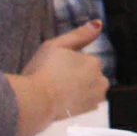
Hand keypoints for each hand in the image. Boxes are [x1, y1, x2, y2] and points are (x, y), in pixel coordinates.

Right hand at [10, 20, 108, 135]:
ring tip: (59, 91)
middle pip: (90, 75)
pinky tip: (64, 100)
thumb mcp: (56, 45)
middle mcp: (101, 80)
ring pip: (91, 88)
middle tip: (56, 80)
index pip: (85, 60)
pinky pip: (87, 102)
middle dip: (78, 76)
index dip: (69, 64)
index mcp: (94, 62)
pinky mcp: (89, 111)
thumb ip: (79, 34)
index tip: (55, 68)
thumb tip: (98, 24)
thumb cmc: (42, 70)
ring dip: (80, 89)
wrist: (35, 102)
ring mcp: (96, 98)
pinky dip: (79, 101)